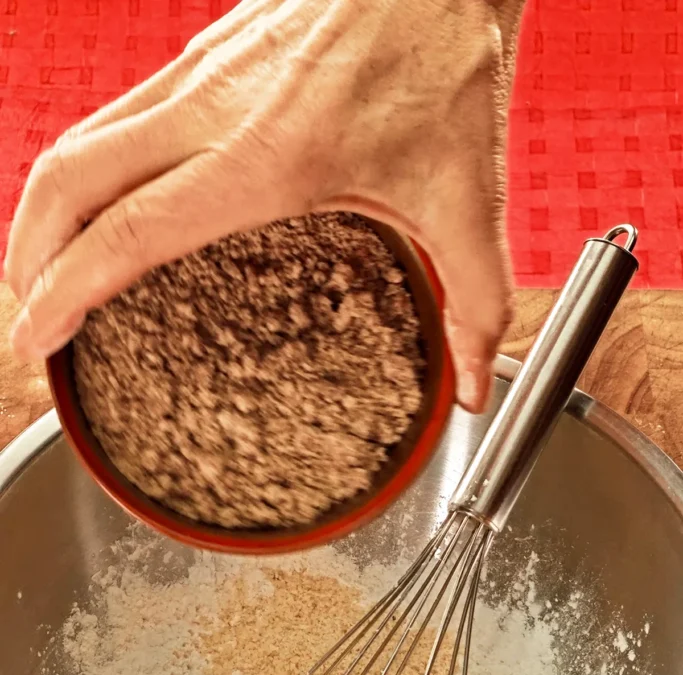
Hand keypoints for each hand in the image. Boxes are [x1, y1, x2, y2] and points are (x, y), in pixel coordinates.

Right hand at [5, 0, 522, 411]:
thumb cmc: (447, 64)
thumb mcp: (467, 199)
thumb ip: (474, 304)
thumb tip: (475, 387)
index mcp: (267, 159)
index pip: (130, 231)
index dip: (66, 290)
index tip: (37, 336)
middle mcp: (213, 110)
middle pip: (69, 182)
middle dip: (28, 257)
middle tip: (29, 317)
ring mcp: (198, 75)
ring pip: (77, 142)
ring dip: (44, 210)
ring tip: (43, 269)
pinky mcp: (202, 54)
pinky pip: (113, 116)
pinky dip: (83, 171)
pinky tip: (101, 206)